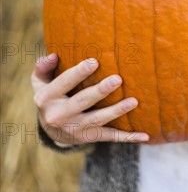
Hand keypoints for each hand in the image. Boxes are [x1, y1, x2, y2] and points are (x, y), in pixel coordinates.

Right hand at [32, 54, 149, 144]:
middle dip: (100, 91)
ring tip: (134, 101)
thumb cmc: (51, 96)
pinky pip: (110, 137)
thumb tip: (53, 55)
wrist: (50, 131)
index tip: (94, 61)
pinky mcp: (89, 137)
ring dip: (117, 111)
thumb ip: (43, 67)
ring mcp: (75, 129)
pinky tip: (144, 135)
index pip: (64, 83)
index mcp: (47, 98)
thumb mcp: (40, 82)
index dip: (79, 73)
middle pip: (83, 101)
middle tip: (117, 79)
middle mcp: (59, 115)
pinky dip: (127, 137)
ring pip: (99, 119)